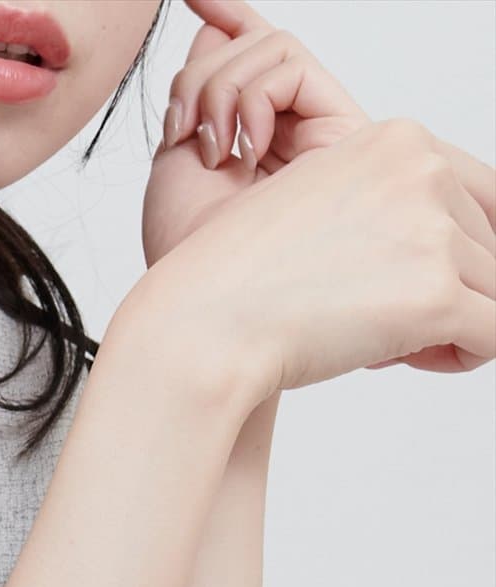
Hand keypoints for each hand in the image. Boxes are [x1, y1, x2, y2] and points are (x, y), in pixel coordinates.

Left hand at [142, 0, 368, 267]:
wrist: (204, 300)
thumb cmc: (187, 253)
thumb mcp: (180, 157)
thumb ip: (199, 93)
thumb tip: (211, 27)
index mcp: (257, 140)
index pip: (253, 61)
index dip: (228, 19)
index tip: (194, 0)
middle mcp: (293, 134)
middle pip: (256, 46)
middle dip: (203, 74)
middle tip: (185, 132)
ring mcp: (320, 133)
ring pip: (274, 48)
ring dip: (223, 87)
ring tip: (214, 149)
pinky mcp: (344, 133)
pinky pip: (295, 66)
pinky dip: (252, 95)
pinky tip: (243, 146)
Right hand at [142, 0, 495, 376]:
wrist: (201, 327)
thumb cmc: (237, 284)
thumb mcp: (318, 210)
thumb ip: (385, 211)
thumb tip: (441, 252)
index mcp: (397, 142)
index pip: (480, 197)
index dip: (455, 250)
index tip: (406, 281)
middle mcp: (422, 174)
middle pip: (488, 247)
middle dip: (448, 291)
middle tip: (382, 323)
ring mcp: (432, 235)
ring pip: (493, 291)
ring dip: (450, 326)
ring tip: (384, 343)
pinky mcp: (435, 297)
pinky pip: (494, 334)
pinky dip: (462, 355)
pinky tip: (411, 361)